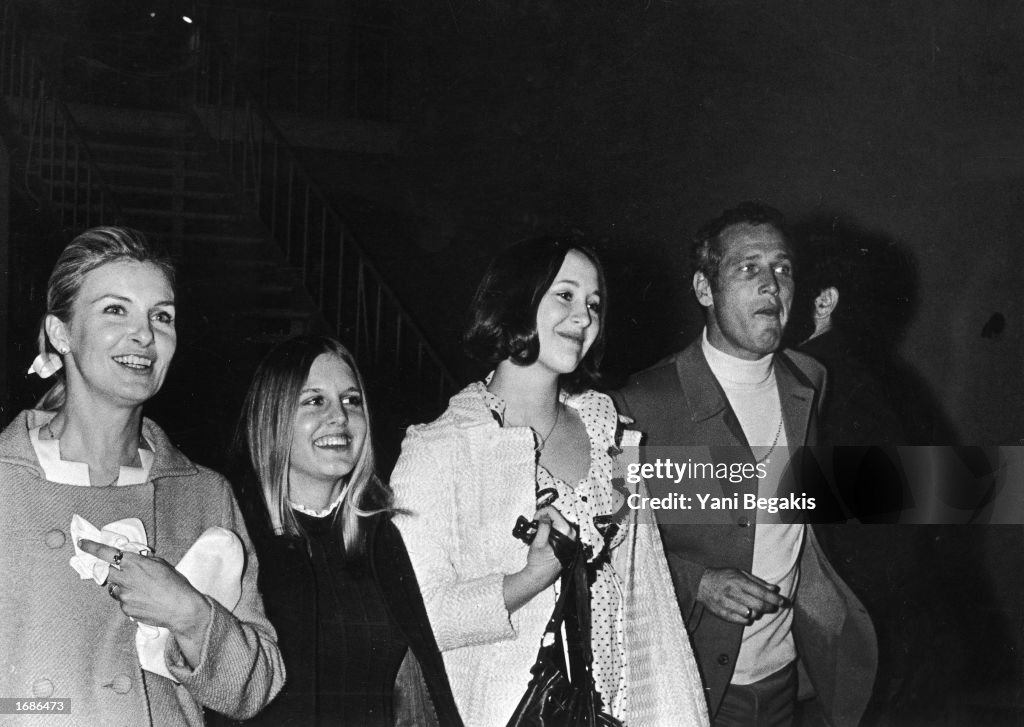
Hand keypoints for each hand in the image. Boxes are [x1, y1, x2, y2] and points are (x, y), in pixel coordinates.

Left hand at [78, 539, 210, 637]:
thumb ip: (144, 560)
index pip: (106, 552)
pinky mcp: (126, 609)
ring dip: (123, 586)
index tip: (83, 543)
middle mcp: (125, 579)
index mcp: (134, 563)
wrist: (181, 608)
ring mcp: (124, 596)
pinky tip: (145, 600)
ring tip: (142, 590)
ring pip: (115, 588)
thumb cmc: (176, 585)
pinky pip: (122, 602)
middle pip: (104, 572)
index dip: (91, 547)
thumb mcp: (161, 564)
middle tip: (117, 571)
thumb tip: (135, 559)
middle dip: (107, 570)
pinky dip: (130, 600)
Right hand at [503, 507, 576, 613]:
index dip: (541, 512)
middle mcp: (571, 534)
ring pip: (556, 521)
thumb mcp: (538, 542)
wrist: (541, 575)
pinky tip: (543, 535)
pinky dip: (549, 529)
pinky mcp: (567, 541)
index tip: (535, 518)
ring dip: (546, 524)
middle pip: (556, 515)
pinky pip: (558, 528)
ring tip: (537, 531)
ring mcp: (570, 538)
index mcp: (565, 532)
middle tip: (535, 525)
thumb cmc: (539, 563)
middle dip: (543, 518)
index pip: (553, 511)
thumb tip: (544, 516)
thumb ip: (543, 526)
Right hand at [697, 567, 787, 624]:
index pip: (762, 593)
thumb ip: (758, 582)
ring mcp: (728, 605)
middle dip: (770, 608)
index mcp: (739, 581)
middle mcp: (734, 593)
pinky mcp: (723, 614)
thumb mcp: (740, 573)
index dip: (775, 599)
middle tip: (774, 607)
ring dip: (759, 613)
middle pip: (759, 606)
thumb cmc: (723, 576)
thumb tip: (775, 589)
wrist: (700, 583)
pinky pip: (743, 621)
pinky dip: (749, 618)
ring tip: (758, 608)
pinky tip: (747, 612)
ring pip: (752, 614)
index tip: (782, 602)